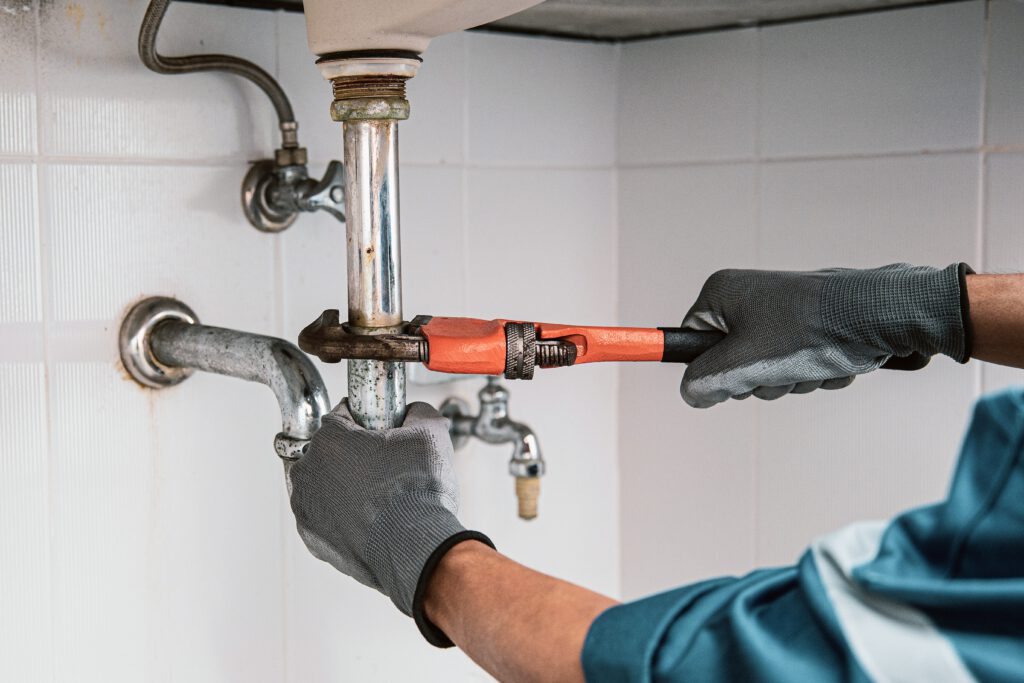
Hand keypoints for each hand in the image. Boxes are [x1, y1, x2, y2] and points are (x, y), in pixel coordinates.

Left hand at [286, 400, 491, 645]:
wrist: (417, 548)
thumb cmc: (418, 494)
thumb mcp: (430, 433)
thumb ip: (418, 411)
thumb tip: (414, 412)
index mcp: (330, 440)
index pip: (342, 416)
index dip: (367, 421)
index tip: (382, 432)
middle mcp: (308, 472)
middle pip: (329, 451)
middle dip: (353, 455)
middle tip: (386, 466)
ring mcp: (307, 508)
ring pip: (324, 485)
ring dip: (344, 485)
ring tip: (379, 496)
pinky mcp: (313, 538)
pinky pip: (325, 517)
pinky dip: (342, 516)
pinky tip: (370, 519)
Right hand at [679, 263, 971, 407]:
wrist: (880, 315)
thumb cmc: (809, 331)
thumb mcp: (741, 364)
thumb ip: (704, 381)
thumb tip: (691, 394)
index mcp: (721, 293)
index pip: (690, 342)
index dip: (711, 370)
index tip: (735, 378)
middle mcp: (747, 296)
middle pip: (730, 361)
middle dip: (760, 380)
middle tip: (780, 371)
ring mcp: (780, 310)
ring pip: (767, 368)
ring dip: (790, 380)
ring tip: (812, 365)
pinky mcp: (809, 325)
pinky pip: (796, 364)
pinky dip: (813, 372)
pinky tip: (832, 361)